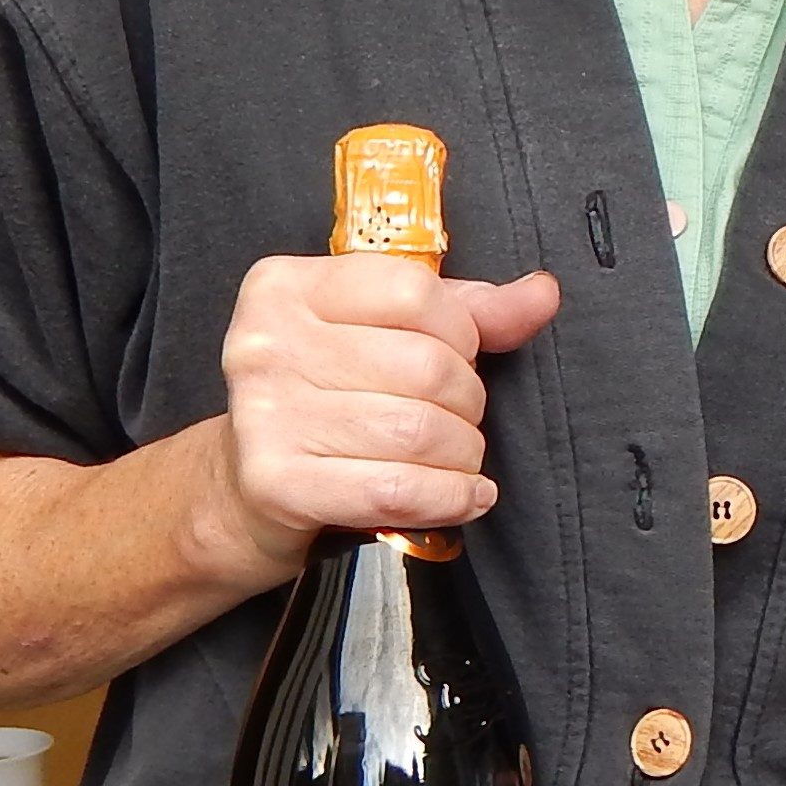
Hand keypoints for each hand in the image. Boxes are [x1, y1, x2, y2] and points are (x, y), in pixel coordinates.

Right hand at [197, 251, 562, 581]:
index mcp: (288, 288)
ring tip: (455, 459)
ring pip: (419, 432)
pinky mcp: (275, 482)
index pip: (415, 291)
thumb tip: (542, 294)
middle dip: (466, 402)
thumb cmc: (328, 398)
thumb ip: (469, 310)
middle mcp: (264, 344)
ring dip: (462, 454)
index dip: (461, 332)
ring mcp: (264, 414)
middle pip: (427, 366)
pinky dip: (449, 498)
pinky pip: (397, 490)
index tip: (456, 356)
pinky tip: (463, 496)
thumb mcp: (390, 335)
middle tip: (456, 418)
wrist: (244, 486)